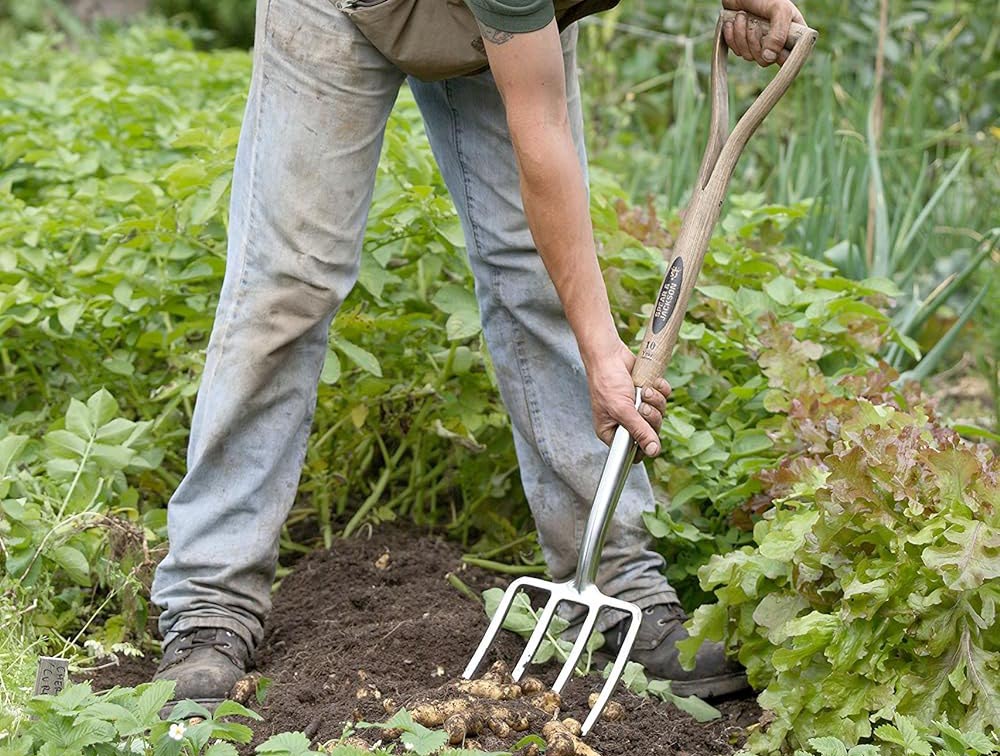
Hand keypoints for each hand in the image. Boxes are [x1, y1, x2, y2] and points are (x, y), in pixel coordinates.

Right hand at [586, 340, 671, 459]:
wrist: (610, 354)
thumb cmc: (607, 381)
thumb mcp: (622, 410)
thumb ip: (639, 431)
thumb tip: (653, 451)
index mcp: (612, 431)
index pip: (634, 451)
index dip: (645, 445)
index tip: (649, 434)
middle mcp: (625, 422)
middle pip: (652, 432)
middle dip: (651, 417)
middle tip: (641, 406)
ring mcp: (637, 407)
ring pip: (660, 414)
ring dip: (656, 401)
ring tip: (643, 391)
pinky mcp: (647, 394)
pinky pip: (664, 398)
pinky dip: (661, 390)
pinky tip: (651, 383)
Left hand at [721, 0, 805, 66]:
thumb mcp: (779, 10)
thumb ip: (778, 34)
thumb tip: (769, 58)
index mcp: (791, 34)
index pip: (790, 58)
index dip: (779, 56)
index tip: (770, 45)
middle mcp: (776, 42)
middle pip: (766, 61)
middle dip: (755, 42)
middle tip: (754, 23)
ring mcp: (759, 44)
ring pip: (749, 57)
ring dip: (741, 36)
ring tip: (742, 16)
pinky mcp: (743, 44)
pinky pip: (737, 52)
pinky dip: (732, 37)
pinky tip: (732, 23)